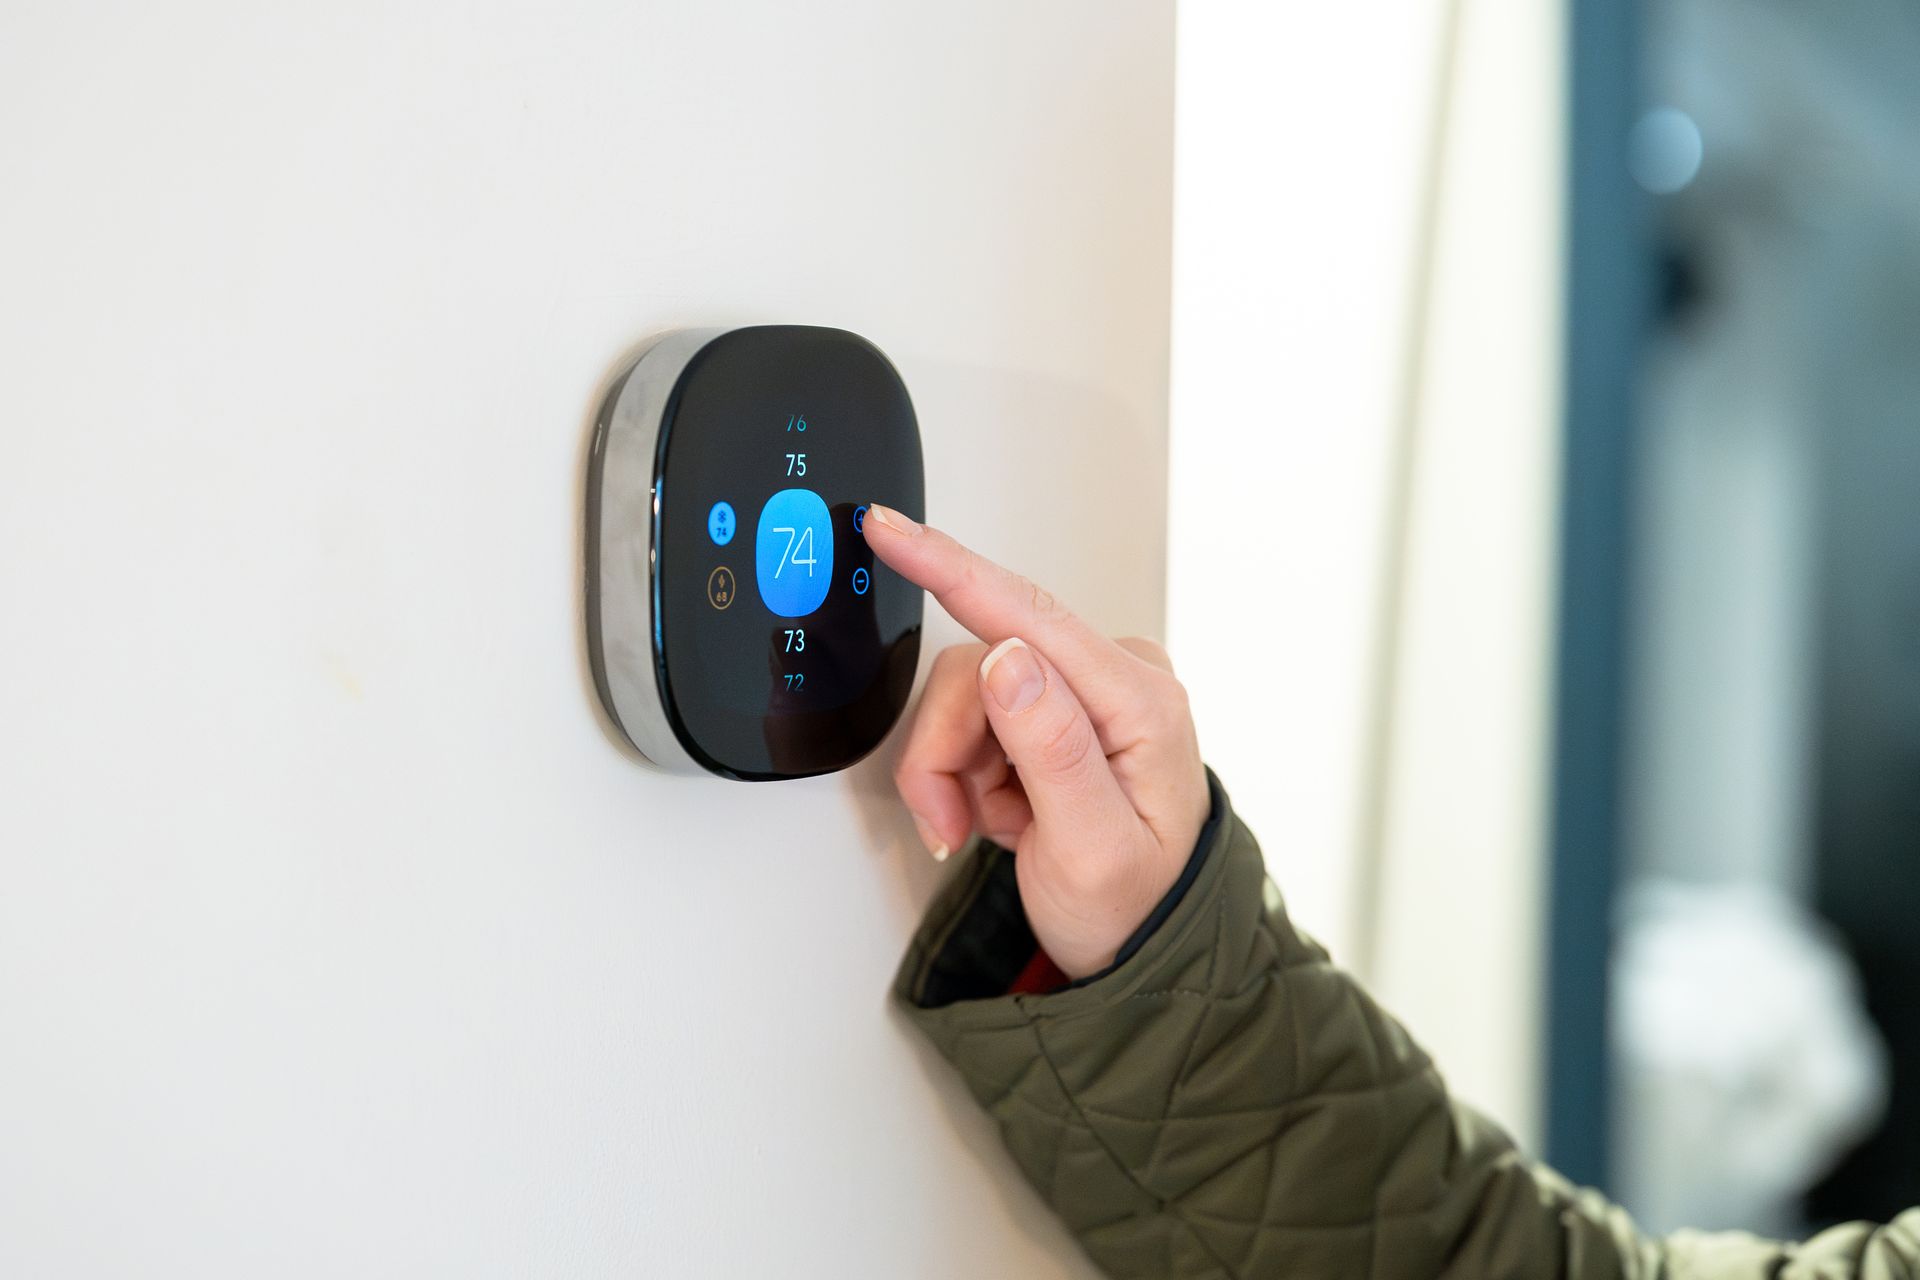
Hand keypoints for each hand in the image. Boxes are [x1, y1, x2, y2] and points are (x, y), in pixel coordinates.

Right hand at [864, 505, 1209, 978]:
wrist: (1144, 948)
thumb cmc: (1135, 904)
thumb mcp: (1094, 848)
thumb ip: (1053, 748)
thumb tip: (1007, 657)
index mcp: (1139, 700)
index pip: (1029, 617)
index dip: (949, 568)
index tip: (888, 532)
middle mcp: (1114, 679)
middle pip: (978, 668)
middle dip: (947, 751)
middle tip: (951, 821)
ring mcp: (1081, 693)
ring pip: (963, 696)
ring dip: (951, 769)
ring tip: (980, 825)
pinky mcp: (1050, 709)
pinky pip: (969, 719)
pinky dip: (962, 775)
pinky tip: (996, 812)